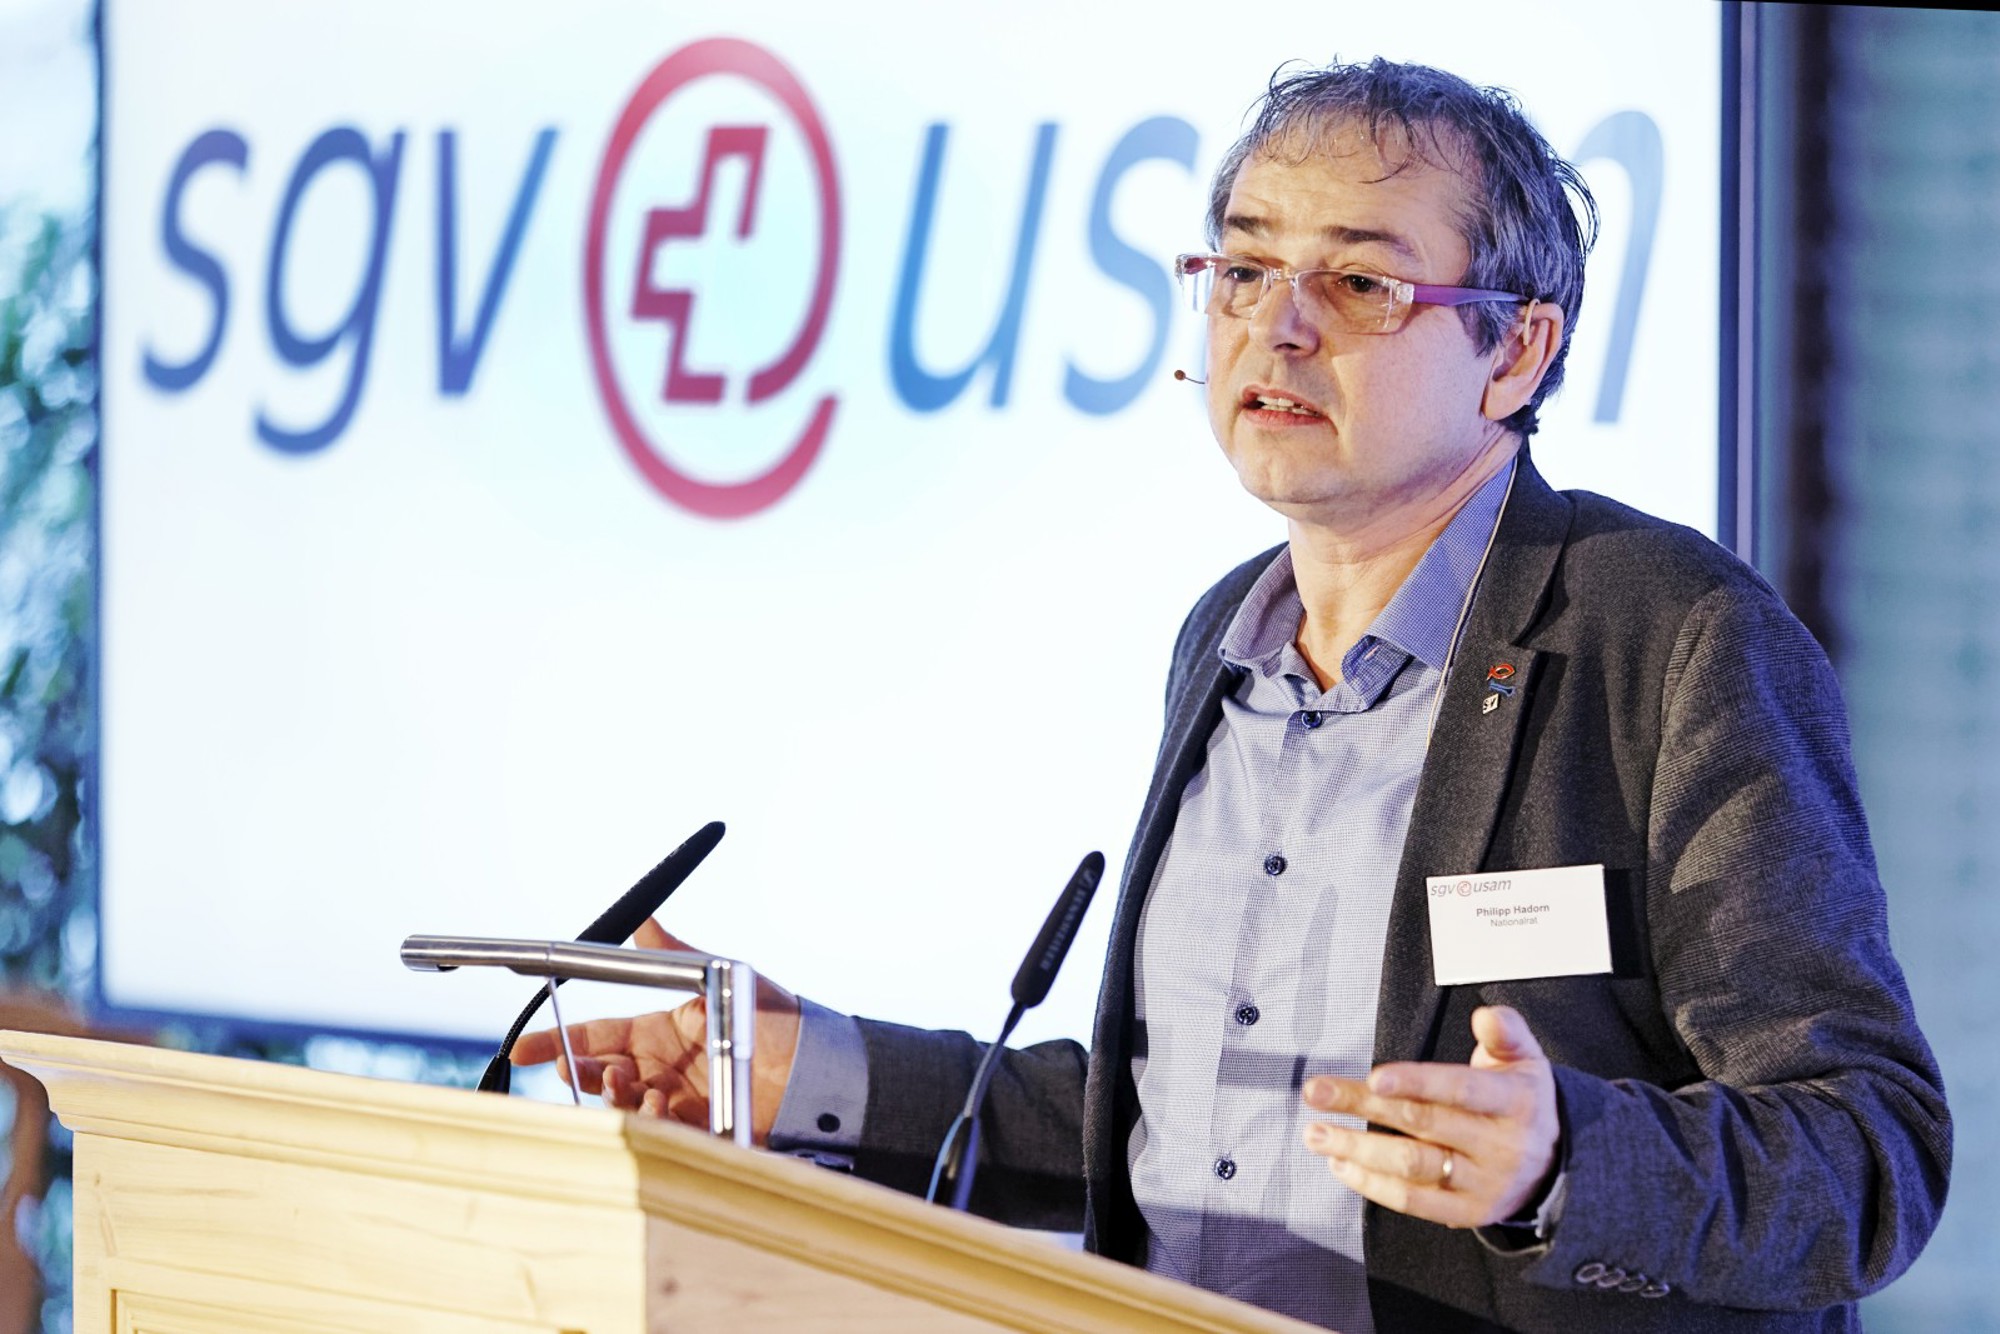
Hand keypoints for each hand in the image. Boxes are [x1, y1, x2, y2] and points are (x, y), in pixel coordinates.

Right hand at [510, 918, 802, 1142]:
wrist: (820, 1065)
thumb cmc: (776, 1016)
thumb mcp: (723, 978)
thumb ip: (678, 954)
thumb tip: (646, 921)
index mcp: (662, 1031)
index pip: (597, 1035)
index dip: (558, 1041)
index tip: (522, 1049)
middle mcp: (663, 1068)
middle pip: (599, 1074)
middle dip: (579, 1073)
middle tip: (576, 1068)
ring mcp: (678, 1102)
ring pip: (622, 1106)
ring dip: (615, 1095)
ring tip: (627, 1081)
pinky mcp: (698, 1132)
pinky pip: (657, 1133)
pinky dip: (650, 1120)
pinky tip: (663, 1103)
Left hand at [1300, 1005, 1557, 1227]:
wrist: (1556, 1166)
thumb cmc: (1522, 1101)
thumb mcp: (1525, 1059)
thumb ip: (1506, 1031)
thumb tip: (1486, 1015)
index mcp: (1514, 1101)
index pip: (1460, 1090)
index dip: (1416, 1082)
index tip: (1373, 1077)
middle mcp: (1499, 1145)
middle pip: (1422, 1122)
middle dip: (1363, 1105)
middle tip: (1316, 1092)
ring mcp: (1483, 1183)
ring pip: (1412, 1165)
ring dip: (1358, 1149)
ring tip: (1316, 1133)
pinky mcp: (1468, 1212)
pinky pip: (1414, 1201)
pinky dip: (1373, 1185)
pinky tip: (1341, 1165)